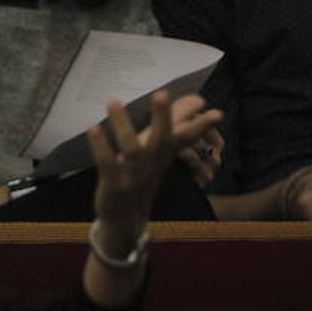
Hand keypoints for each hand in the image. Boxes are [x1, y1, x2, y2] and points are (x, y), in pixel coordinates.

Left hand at [88, 91, 222, 228]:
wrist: (127, 216)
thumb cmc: (143, 177)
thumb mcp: (161, 154)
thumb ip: (175, 128)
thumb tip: (196, 100)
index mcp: (164, 155)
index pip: (186, 139)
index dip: (201, 127)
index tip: (218, 113)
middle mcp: (152, 163)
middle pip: (161, 139)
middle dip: (162, 117)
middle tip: (162, 93)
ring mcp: (133, 174)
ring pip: (131, 148)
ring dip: (122, 124)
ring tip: (113, 101)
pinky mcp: (114, 183)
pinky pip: (107, 163)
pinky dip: (100, 146)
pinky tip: (93, 128)